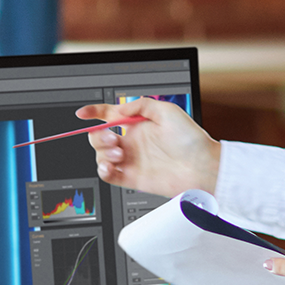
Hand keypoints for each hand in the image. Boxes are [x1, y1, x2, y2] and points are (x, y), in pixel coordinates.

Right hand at [74, 97, 220, 197]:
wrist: (201, 168)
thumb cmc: (191, 140)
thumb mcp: (167, 110)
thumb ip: (140, 105)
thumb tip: (119, 110)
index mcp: (138, 125)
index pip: (109, 116)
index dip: (94, 113)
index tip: (83, 114)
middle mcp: (132, 142)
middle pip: (100, 137)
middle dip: (99, 136)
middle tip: (113, 138)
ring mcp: (131, 161)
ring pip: (101, 156)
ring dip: (103, 153)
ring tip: (120, 154)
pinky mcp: (132, 179)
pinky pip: (108, 176)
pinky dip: (103, 171)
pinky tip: (110, 167)